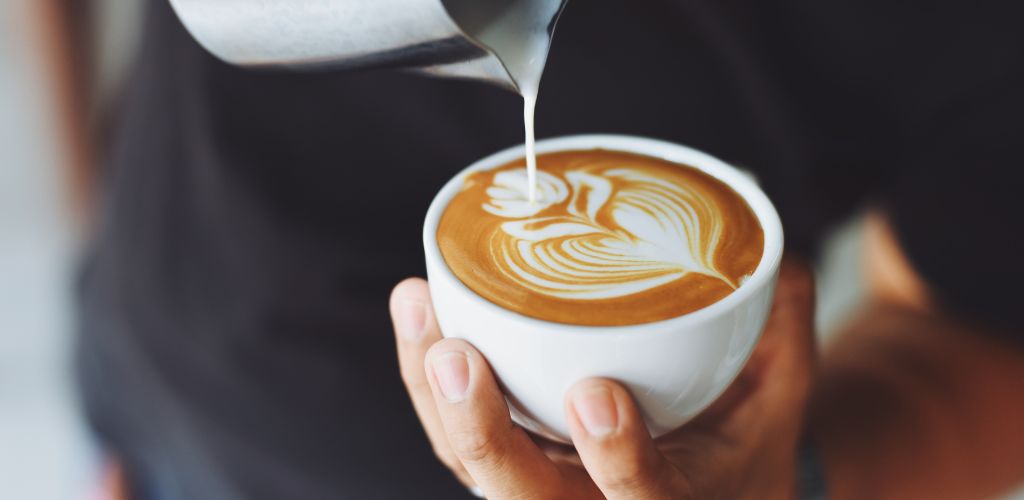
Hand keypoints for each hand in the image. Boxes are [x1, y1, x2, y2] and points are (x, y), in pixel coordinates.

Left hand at [390, 259, 815, 498]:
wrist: (710, 489)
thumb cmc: (741, 445)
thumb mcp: (779, 395)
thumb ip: (780, 327)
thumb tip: (771, 253)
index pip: (641, 499)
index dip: (618, 459)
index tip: (596, 394)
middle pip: (521, 495)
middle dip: (480, 431)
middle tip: (457, 355)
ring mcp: (542, 487)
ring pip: (470, 463)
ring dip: (433, 394)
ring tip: (417, 305)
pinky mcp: (511, 461)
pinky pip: (455, 436)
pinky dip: (427, 381)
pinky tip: (418, 311)